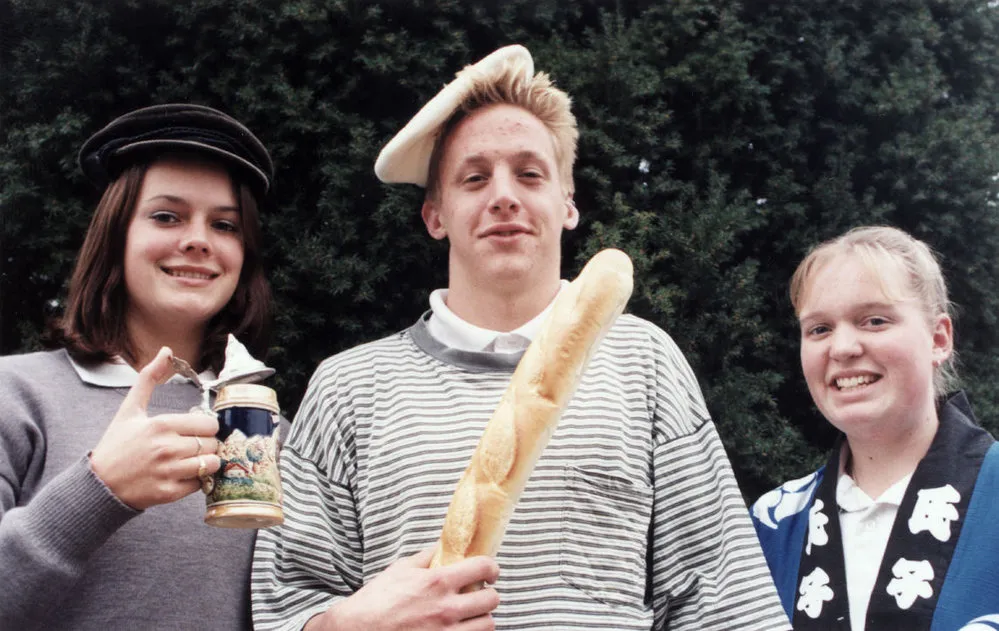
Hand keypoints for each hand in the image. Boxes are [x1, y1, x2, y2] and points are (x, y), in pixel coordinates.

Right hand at [90, 347, 220, 509]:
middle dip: (208, 444)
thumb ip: (149, 378)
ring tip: (194, 460)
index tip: (198, 430)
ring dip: (207, 463)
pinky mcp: (167, 493)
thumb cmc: (116, 444)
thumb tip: (166, 351)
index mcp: (161, 425)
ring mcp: (167, 472)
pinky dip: (197, 480)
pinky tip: (184, 475)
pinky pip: (199, 484)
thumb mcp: (130, 409)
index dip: (208, 427)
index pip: (208, 425)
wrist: (99, 484)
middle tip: (196, 446)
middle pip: (212, 444)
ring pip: (210, 464)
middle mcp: (166, 448)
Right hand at [311, 548, 499, 630]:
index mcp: (438, 582)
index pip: (483, 568)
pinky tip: (460, 629)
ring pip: (488, 625)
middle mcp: (446, 609)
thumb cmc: (376, 600)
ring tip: (470, 615)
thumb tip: (446, 544)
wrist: (357, 630)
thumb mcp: (401, 568)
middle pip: (492, 600)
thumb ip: (428, 556)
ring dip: (482, 618)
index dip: (491, 568)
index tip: (489, 572)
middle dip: (488, 594)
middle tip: (479, 594)